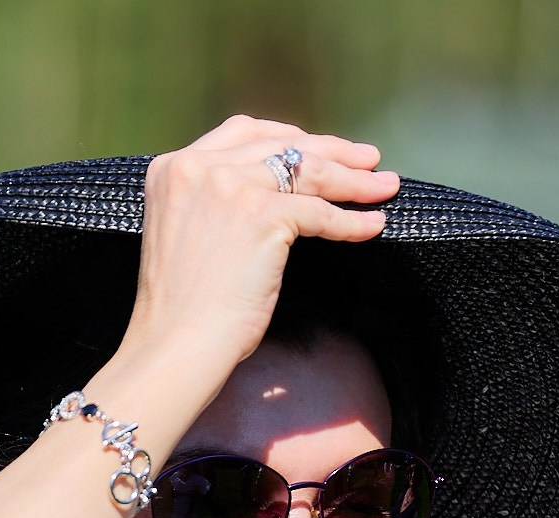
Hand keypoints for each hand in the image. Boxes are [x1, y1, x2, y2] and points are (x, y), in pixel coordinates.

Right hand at [111, 116, 397, 392]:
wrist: (176, 343)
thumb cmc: (181, 309)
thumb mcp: (186, 232)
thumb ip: (213, 202)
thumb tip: (273, 195)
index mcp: (173, 168)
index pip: (243, 133)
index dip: (288, 137)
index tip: (317, 147)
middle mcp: (199, 168)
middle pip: (283, 146)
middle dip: (332, 151)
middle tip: (367, 159)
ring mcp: (230, 187)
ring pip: (309, 172)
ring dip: (354, 181)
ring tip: (384, 186)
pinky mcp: (262, 215)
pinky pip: (321, 213)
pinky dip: (351, 222)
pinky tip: (373, 226)